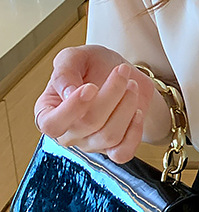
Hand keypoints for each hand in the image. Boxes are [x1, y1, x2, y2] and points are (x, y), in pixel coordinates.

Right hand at [33, 44, 156, 163]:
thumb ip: (64, 70)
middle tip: (121, 72)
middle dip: (111, 94)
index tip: (91, 87)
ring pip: (109, 136)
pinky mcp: (113, 148)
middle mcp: (67, 133)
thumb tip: (68, 93)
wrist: (121, 74)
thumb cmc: (92, 66)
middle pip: (88, 124)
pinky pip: (123, 153)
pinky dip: (134, 132)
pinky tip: (138, 111)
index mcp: (48, 112)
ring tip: (131, 85)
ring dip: (127, 106)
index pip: (51, 124)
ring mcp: (91, 144)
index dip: (72, 108)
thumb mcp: (74, 57)